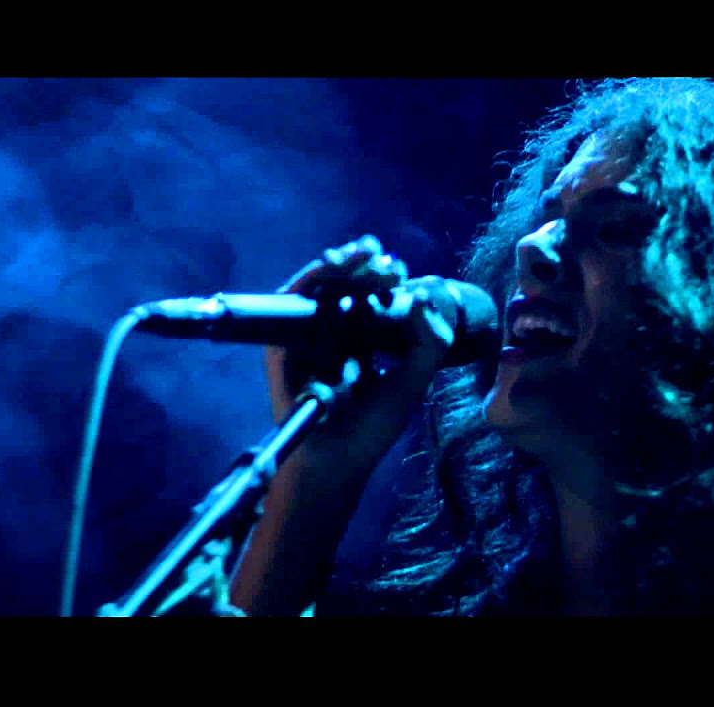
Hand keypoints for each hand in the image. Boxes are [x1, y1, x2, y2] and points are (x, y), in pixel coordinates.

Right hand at [265, 234, 453, 451]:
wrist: (335, 460)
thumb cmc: (372, 427)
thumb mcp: (412, 382)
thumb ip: (430, 343)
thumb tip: (423, 296)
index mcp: (365, 338)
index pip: (377, 296)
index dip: (390, 280)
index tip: (403, 272)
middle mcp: (336, 331)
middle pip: (350, 283)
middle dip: (369, 265)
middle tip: (389, 263)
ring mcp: (308, 334)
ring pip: (323, 284)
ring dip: (343, 262)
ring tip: (367, 252)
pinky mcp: (282, 340)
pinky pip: (294, 298)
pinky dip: (312, 277)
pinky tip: (334, 264)